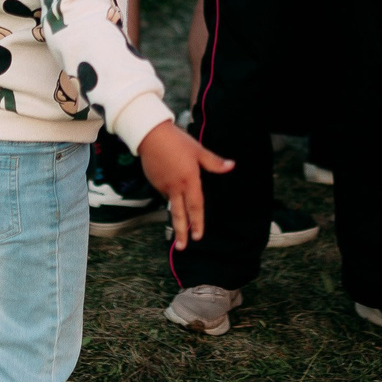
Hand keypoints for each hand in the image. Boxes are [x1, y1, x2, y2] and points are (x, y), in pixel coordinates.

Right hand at [135, 120, 233, 241]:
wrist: (150, 135)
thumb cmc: (177, 141)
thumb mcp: (198, 151)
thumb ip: (214, 162)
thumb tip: (231, 166)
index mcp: (189, 181)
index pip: (195, 206)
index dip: (197, 222)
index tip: (198, 236)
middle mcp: (175, 187)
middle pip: (178, 214)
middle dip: (181, 232)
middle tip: (182, 247)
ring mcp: (163, 186)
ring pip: (171, 203)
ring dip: (175, 216)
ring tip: (179, 229)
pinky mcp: (155, 182)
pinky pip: (164, 193)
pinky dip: (169, 196)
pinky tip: (172, 192)